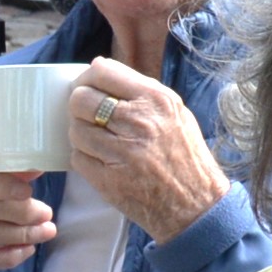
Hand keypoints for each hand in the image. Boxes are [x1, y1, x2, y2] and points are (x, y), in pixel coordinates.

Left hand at [65, 58, 232, 245]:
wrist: (196, 205)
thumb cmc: (185, 156)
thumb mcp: (175, 112)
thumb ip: (139, 90)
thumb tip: (98, 66)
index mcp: (155, 100)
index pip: (102, 72)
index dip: (87, 79)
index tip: (86, 87)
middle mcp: (138, 122)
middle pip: (80, 100)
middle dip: (79, 106)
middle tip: (87, 116)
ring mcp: (121, 152)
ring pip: (75, 130)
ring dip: (81, 134)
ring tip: (98, 140)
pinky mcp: (108, 179)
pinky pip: (77, 157)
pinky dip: (84, 157)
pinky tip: (100, 160)